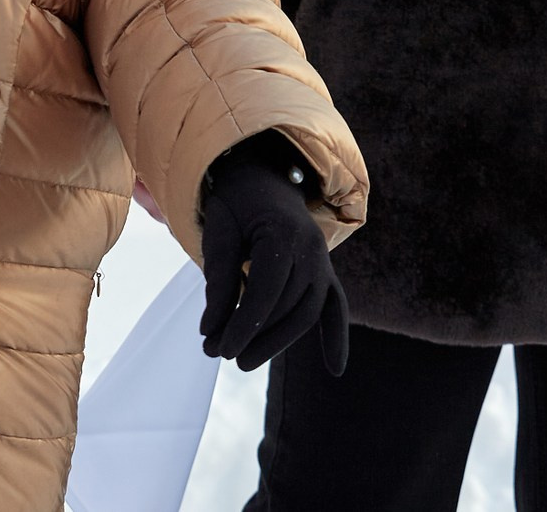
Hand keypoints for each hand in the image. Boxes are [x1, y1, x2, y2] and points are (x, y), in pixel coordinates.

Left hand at [197, 132, 348, 374]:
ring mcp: (323, 262)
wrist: (263, 177)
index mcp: (284, 234)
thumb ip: (218, 279)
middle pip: (288, 307)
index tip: (218, 348)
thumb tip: (210, 330)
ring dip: (277, 342)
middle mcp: (312, 249)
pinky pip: (335, 307)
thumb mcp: (218, 232)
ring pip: (307, 313)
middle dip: (254, 336)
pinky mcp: (325, 272)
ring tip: (243, 360)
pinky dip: (336, 336)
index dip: (243, 323)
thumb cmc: (236, 203)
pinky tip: (335, 368)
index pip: (266, 291)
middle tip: (219, 354)